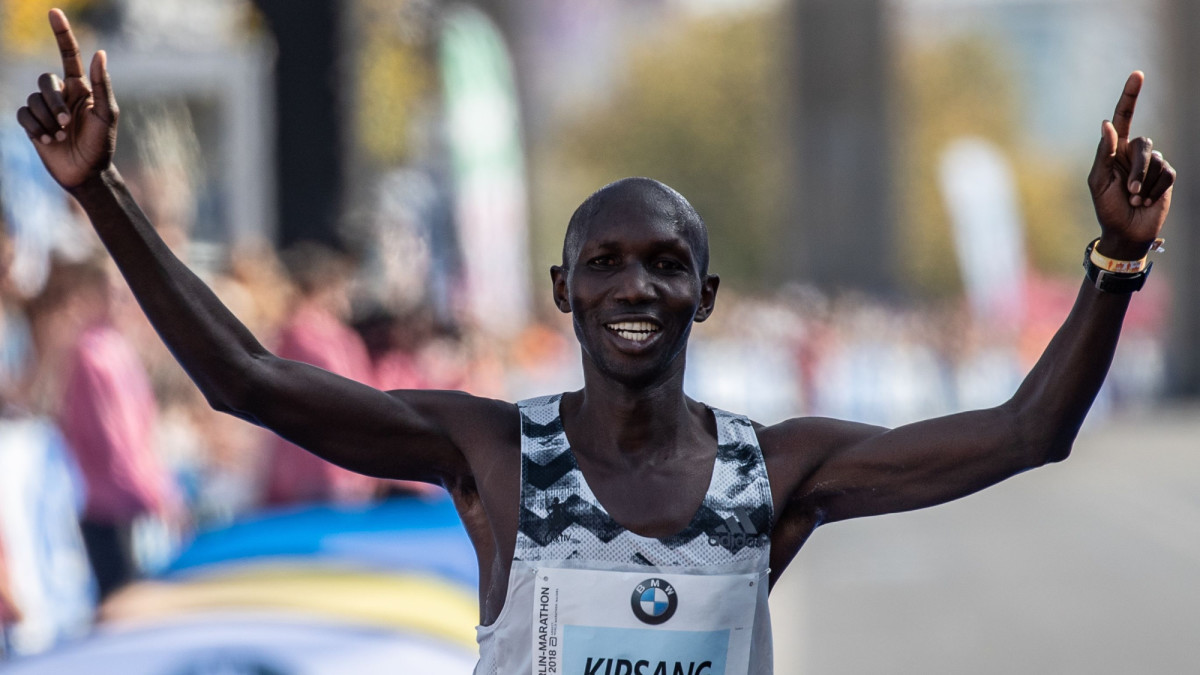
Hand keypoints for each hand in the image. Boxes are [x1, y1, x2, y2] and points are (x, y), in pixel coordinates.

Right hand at [15, 9, 117, 189]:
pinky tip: (46, 141)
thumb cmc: (101, 145)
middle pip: (44, 80)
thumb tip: (99, 52)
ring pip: (32, 99)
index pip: (68, 55)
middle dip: (52, 102)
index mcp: (81, 88)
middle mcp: (62, 95)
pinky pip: (23, 115)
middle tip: (66, 123)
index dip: (61, 34)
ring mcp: (46, 109)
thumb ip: (101, 85)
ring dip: (46, 120)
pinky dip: (34, 127)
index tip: (54, 12)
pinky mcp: (33, 124)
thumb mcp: (107, 115)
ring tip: (60, 137)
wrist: (87, 174)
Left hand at [1086, 71, 1175, 259]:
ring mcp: (1152, 165)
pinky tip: (1146, 201)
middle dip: (1135, 170)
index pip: (1124, 118)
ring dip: (1143, 183)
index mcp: (1115, 150)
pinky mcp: (1165, 177)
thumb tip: (1107, 123)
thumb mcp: (1098, 181)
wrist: (1126, 232)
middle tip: (1128, 192)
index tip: (1137, 74)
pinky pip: (1166, 174)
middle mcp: (1134, 153)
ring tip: (1134, 199)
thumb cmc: (1106, 208)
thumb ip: (1103, 153)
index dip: (1130, 96)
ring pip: (1155, 160)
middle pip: (1143, 143)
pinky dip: (1155, 189)